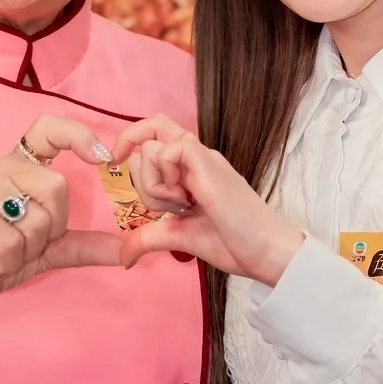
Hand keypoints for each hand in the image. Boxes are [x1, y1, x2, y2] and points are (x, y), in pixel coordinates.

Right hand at [0, 115, 121, 319]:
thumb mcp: (40, 253)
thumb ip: (80, 246)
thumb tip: (125, 250)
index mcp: (16, 169)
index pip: (48, 129)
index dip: (78, 135)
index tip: (102, 158)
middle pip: (56, 187)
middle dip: (50, 229)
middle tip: (21, 244)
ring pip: (37, 217)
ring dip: (26, 250)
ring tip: (0, 253)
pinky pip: (12, 238)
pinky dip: (7, 261)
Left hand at [110, 116, 304, 283]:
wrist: (267, 253)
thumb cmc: (234, 243)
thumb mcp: (180, 237)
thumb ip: (150, 237)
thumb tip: (123, 255)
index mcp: (191, 168)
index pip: (153, 135)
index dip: (130, 144)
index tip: (115, 163)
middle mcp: (197, 157)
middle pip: (150, 129)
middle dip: (138, 168)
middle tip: (161, 202)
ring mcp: (204, 158)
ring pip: (154, 143)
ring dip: (153, 181)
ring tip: (180, 207)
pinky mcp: (210, 165)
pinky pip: (171, 149)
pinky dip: (165, 177)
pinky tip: (185, 202)